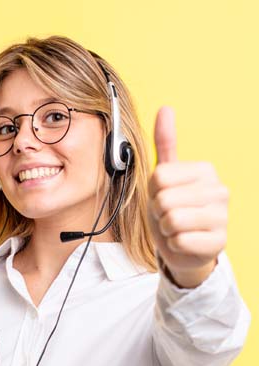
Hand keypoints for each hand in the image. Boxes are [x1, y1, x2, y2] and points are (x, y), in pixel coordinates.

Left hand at [147, 106, 228, 286]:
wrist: (184, 247)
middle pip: (164, 199)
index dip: (153, 191)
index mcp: (205, 170)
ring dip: (166, 230)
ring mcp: (222, 217)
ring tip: (175, 229)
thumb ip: (165, 144)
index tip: (164, 196)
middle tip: (169, 216)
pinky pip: (179, 241)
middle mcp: (219, 190)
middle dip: (159, 212)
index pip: (159, 177)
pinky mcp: (218, 243)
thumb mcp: (166, 177)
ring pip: (171, 221)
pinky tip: (184, 242)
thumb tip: (165, 108)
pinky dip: (174, 245)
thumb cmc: (173, 209)